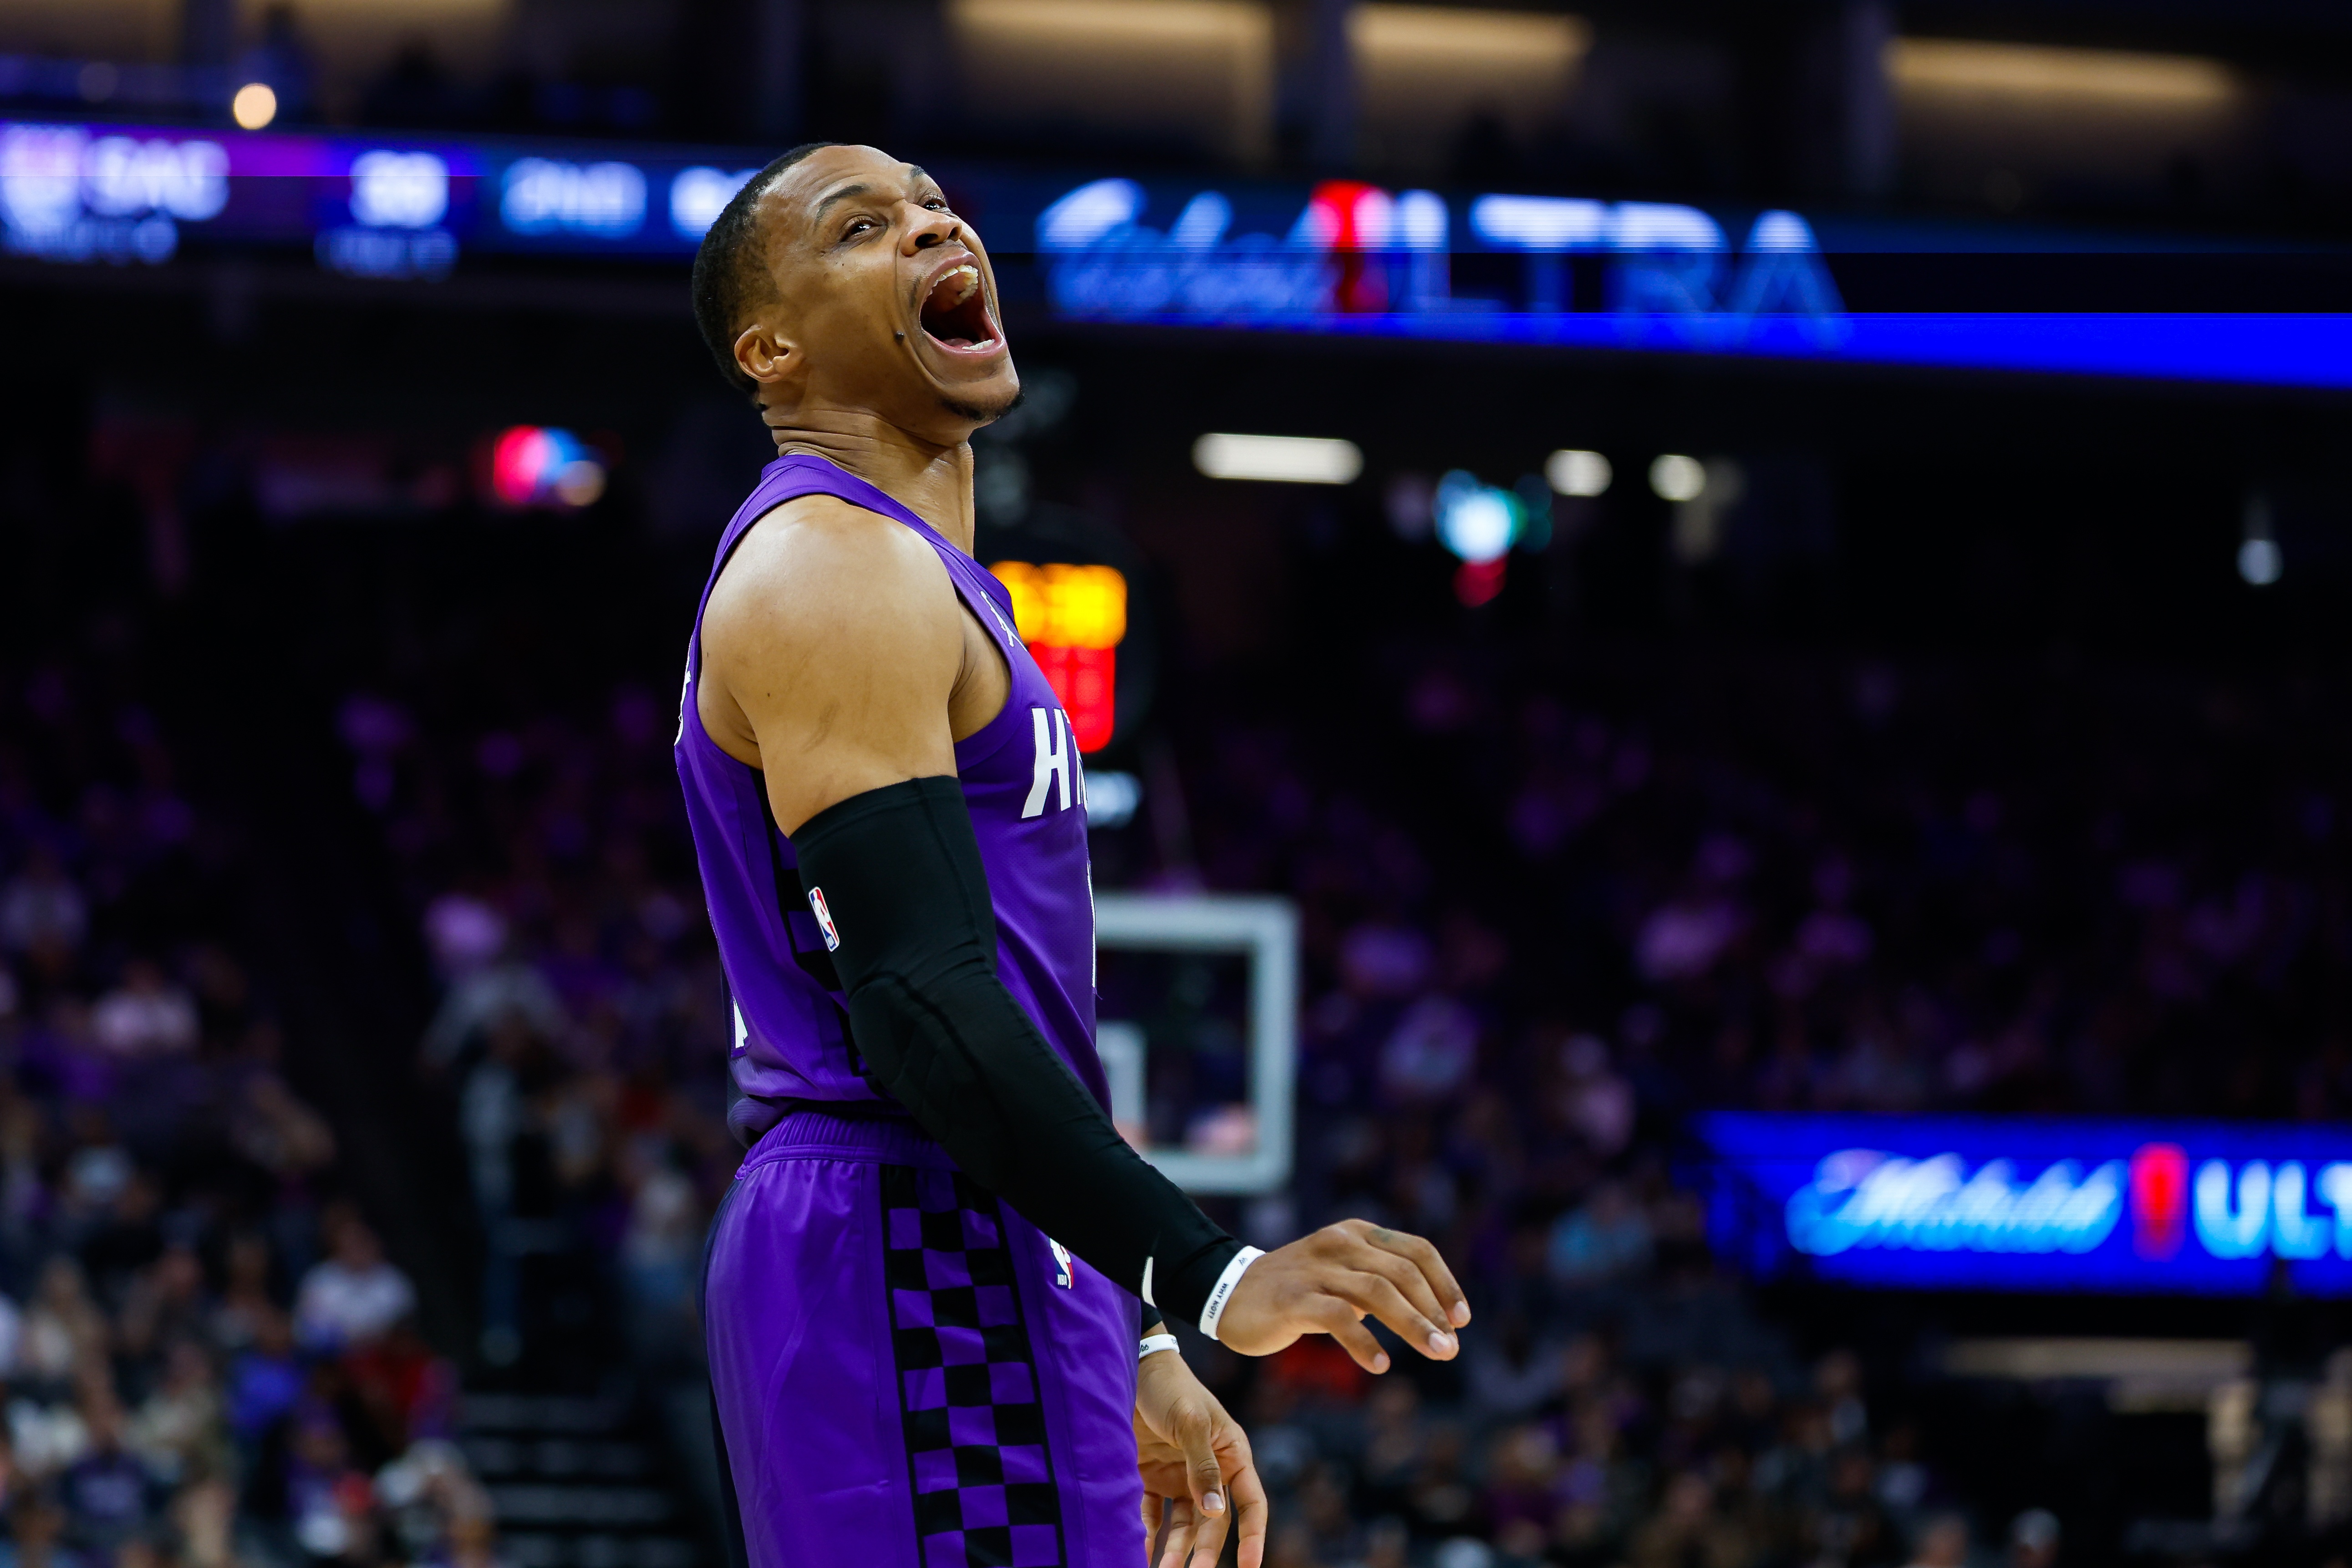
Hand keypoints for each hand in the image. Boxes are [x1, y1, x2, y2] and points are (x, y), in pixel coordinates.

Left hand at [1134, 1341, 1267, 1567]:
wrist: (1129, 1367)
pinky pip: (1152, 1514)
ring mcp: (1180, 1475)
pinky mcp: (1152, 1477)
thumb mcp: (1191, 1422)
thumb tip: (1215, 1514)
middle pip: (1214, 1521)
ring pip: (1183, 1524)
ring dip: (1175, 1549)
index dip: (1253, 1535)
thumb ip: (1202, 1467)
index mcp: (1231, 1454)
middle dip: (1205, 1551)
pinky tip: (1139, 1550)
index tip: (1249, 1567)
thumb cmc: (1170, 1388)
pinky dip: (1147, 1533)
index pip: (1251, 1502)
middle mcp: (1210, 1470)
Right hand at [1214, 1220, 1469, 1372]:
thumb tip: (1438, 1316)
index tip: (1462, 1319)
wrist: (1230, 1294)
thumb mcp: (1344, 1277)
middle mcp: (1340, 1243)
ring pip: (1378, 1292)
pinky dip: (1365, 1342)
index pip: (1417, 1250)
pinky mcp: (1294, 1296)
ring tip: (1437, 1353)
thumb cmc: (1298, 1291)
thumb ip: (1383, 1285)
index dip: (1445, 1284)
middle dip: (1434, 1311)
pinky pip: (1339, 1317)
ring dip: (1414, 1325)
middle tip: (1452, 1348)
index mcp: (1357, 1233)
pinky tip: (1380, 1365)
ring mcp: (1316, 1268)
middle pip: (1403, 1273)